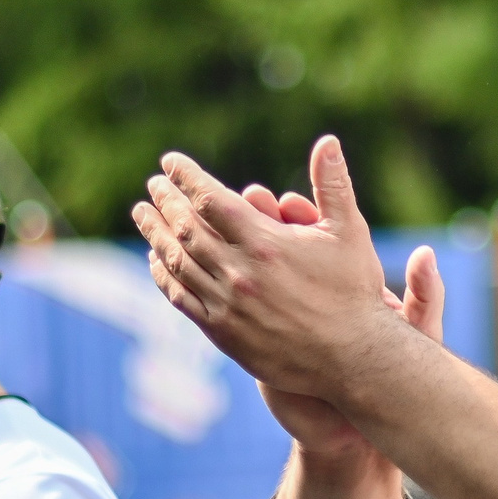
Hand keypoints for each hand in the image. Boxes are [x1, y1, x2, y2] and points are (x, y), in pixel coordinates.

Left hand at [132, 135, 407, 401]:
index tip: (170, 162)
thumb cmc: (354, 291)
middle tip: (153, 185)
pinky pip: (183, 299)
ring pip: (179, 262)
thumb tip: (327, 140)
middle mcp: (239, 272)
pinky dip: (165, 276)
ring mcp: (227, 305)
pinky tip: (157, 261)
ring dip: (156, 234)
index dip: (187, 177)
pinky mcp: (224, 333)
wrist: (353, 358)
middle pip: (186, 227)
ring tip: (143, 214)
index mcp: (264, 243)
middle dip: (166, 201)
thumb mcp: (348, 231)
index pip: (210, 199)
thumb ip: (333, 183)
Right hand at [234, 184, 446, 462]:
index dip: (304, 219)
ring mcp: (281, 312)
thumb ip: (425, 295)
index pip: (319, 238)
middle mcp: (308, 290)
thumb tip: (427, 253)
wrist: (362, 417)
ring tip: (225, 232)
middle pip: (280, 247)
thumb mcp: (415, 330)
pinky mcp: (261, 342)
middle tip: (248, 203)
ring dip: (238, 252)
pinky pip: (241, 309)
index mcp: (343, 281)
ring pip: (255, 274)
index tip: (291, 203)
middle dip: (263, 224)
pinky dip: (226, 291)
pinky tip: (210, 276)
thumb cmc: (392, 370)